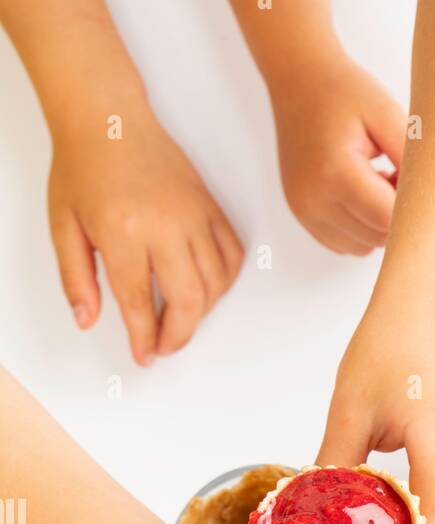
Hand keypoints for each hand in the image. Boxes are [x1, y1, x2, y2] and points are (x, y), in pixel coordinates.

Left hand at [48, 101, 242, 364]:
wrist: (109, 119)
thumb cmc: (84, 168)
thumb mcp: (63, 227)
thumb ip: (76, 279)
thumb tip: (88, 319)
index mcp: (123, 231)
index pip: (140, 302)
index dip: (144, 338)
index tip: (144, 354)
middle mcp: (165, 224)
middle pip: (189, 300)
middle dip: (179, 335)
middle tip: (165, 345)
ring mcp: (193, 214)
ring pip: (216, 283)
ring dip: (202, 312)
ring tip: (181, 318)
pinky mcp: (210, 206)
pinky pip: (232, 255)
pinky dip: (224, 281)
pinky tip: (205, 288)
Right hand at [269, 49, 405, 254]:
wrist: (298, 81)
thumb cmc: (344, 92)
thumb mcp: (385, 113)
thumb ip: (410, 157)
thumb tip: (430, 198)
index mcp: (335, 172)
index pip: (386, 219)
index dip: (410, 207)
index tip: (415, 180)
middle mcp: (314, 199)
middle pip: (376, 236)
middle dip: (396, 215)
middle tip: (398, 175)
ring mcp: (304, 211)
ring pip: (362, 246)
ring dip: (378, 224)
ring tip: (379, 183)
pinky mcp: (302, 216)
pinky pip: (345, 243)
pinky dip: (360, 228)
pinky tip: (361, 194)